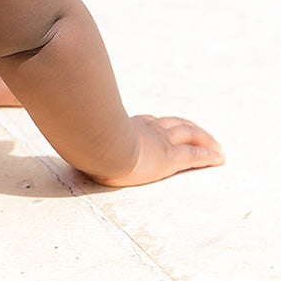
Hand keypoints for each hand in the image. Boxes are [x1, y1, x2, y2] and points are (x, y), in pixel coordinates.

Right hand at [89, 115, 223, 187]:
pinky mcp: (169, 158)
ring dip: (205, 139)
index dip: (163, 124)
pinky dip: (208, 156)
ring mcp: (160, 141)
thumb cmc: (87, 140)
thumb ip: (79, 127)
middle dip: (191, 128)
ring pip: (190, 135)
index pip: (151, 122)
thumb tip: (61, 122)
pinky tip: (219, 158)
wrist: (99, 146)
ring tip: (216, 147)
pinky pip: (194, 156)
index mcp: (129, 124)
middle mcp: (148, 128)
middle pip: (176, 124)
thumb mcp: (83, 132)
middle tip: (202, 134)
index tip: (168, 126)